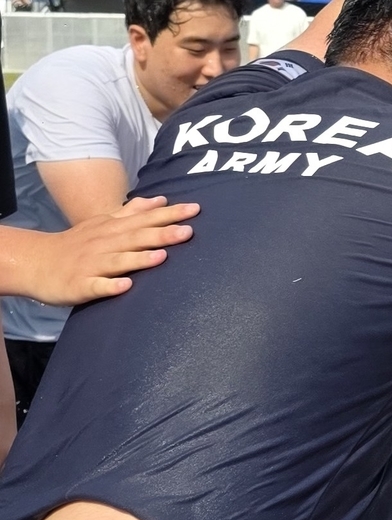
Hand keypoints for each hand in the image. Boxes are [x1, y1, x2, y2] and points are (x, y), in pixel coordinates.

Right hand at [18, 196, 197, 305]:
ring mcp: (92, 265)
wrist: (36, 262)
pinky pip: (96, 286)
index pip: (144, 219)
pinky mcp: (81, 285)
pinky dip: (110, 286)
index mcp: (112, 229)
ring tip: (162, 257)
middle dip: (161, 234)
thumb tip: (160, 200)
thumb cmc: (78, 244)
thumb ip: (132, 212)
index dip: (169, 214)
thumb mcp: (103, 223)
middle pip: (135, 237)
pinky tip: (125, 287)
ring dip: (139, 259)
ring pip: (118, 261)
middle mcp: (103, 244)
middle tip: (188, 231)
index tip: (195, 209)